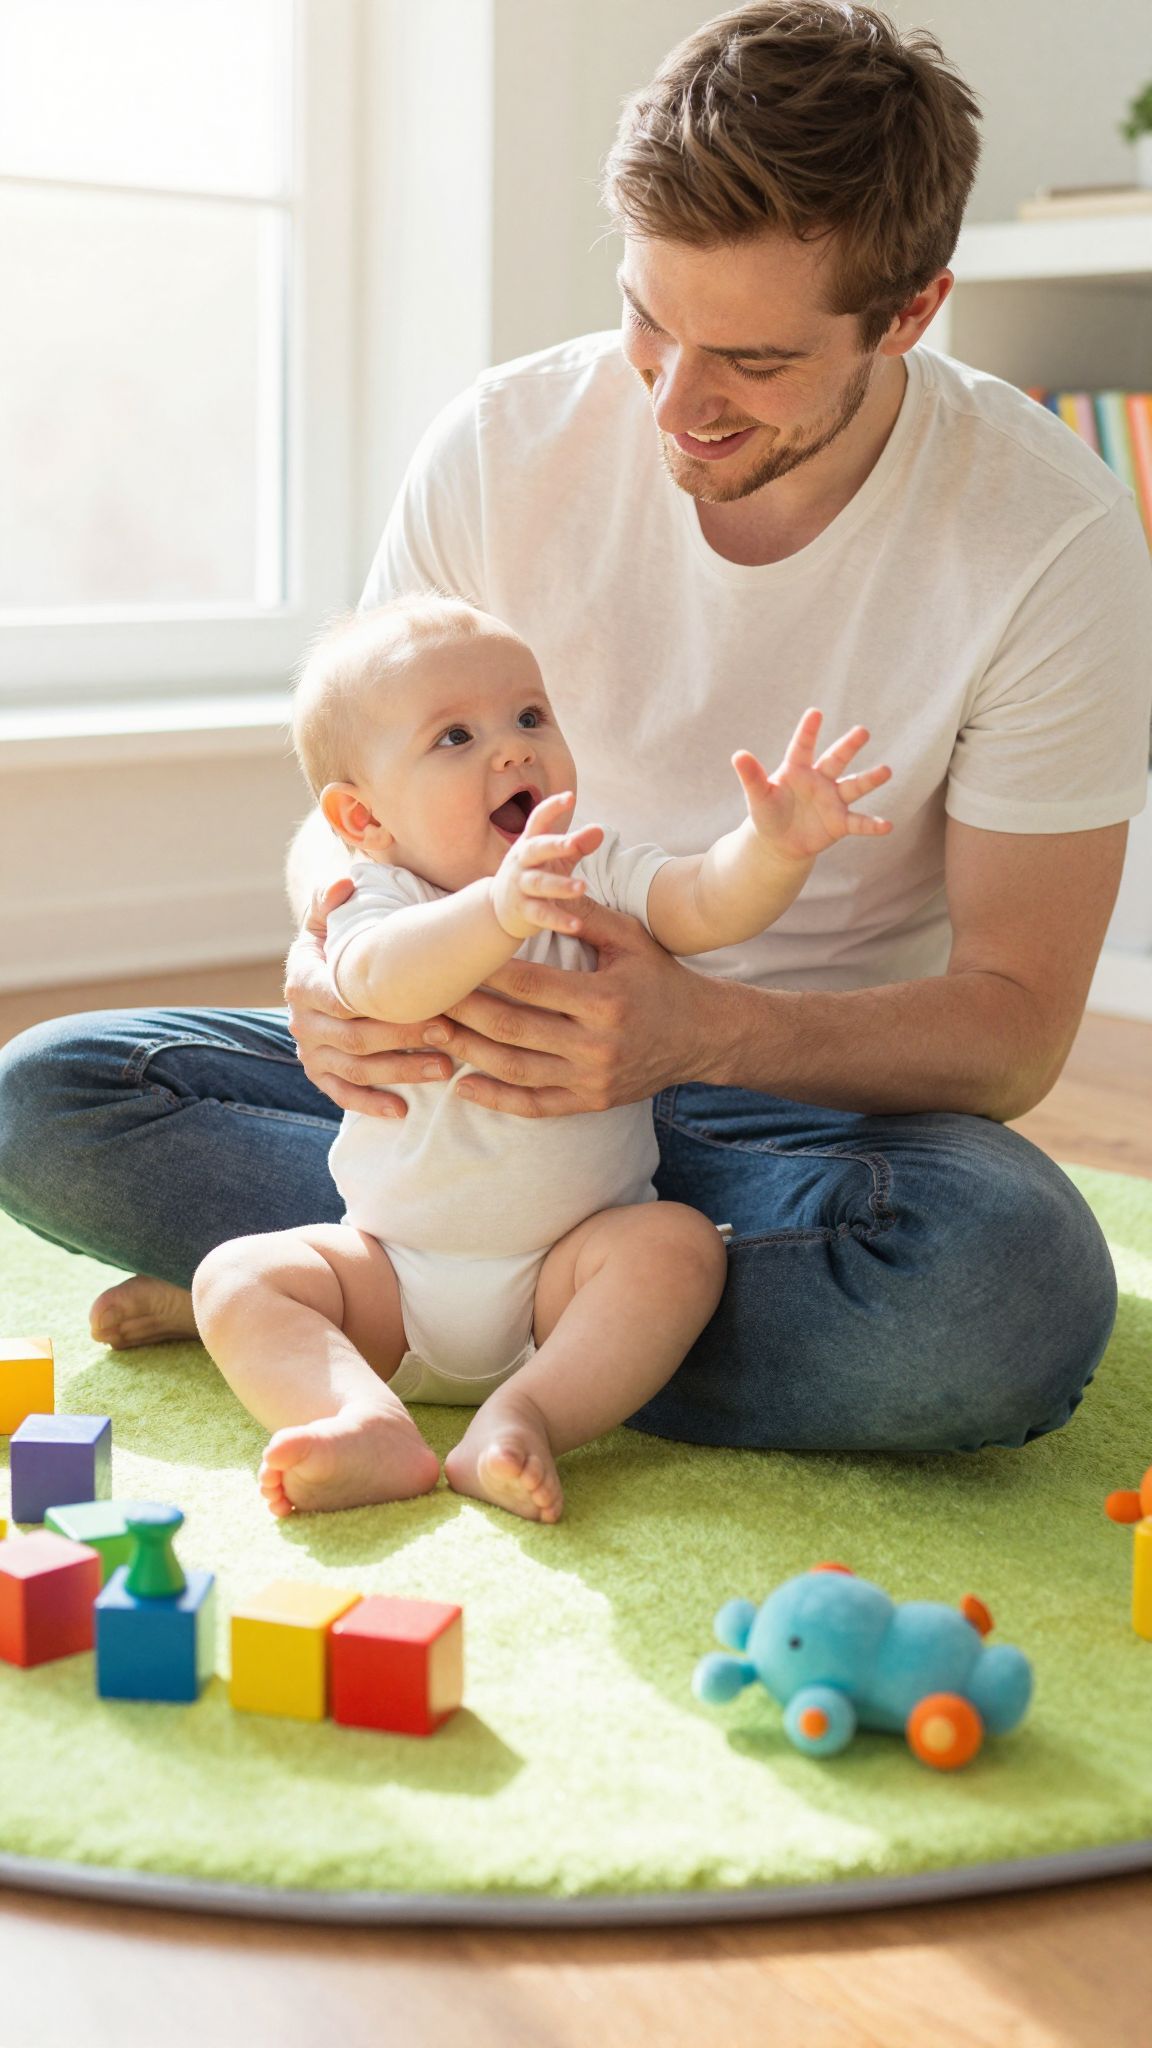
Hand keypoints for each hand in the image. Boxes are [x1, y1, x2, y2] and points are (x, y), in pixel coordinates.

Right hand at [283, 878, 454, 1118]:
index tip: (423, 1001)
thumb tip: (343, 884)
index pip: (336, 998)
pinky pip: (342, 1095)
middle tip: (449, 1032)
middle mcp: (302, 1021)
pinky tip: (403, 1110)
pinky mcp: (320, 1075)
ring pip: (355, 1069)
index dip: (377, 1006)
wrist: (320, 972)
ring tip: (445, 1067)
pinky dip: (370, 1105)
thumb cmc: (336, 941)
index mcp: (303, 981)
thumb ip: (331, 898)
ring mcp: (311, 1052)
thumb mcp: (329, 917)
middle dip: (403, 1037)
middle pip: (354, 1038)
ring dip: (401, 1072)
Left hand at [411, 892, 718, 1117]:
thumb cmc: (659, 977)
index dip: (485, 974)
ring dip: (468, 1052)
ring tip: (433, 1033)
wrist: (701, 1035)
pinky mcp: (590, 1102)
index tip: (452, 961)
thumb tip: (540, 884)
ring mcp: (592, 1079)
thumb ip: (583, 914)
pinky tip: (461, 1085)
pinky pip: (534, 1105)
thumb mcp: (630, 938)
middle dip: (464, 1012)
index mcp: (605, 999)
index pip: (529, 984)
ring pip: (515, 1069)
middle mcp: (597, 1044)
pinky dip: (495, 1099)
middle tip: (425, 998)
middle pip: (513, 1028)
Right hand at [490, 790, 604, 938]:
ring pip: (539, 883)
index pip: (538, 820)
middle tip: (574, 844)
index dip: (552, 808)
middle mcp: (521, 862)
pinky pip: (541, 915)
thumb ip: (577, 845)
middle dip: (554, 846)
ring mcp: (519, 886)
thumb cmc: (532, 875)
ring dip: (560, 885)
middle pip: (536, 850)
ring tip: (582, 887)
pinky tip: (576, 925)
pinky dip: (558, 920)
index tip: (570, 797)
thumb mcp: (554, 859)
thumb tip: (600, 830)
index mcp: (529, 843)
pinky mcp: (523, 911)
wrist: (498, 909)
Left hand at [733, 708, 892, 863]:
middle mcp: (820, 780)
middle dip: (849, 746)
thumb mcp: (758, 796)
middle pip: (836, 760)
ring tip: (886, 771)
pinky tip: (887, 825)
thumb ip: (751, 776)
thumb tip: (738, 755)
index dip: (808, 731)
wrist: (780, 842)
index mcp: (797, 769)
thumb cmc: (768, 813)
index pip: (802, 747)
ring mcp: (833, 800)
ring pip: (854, 786)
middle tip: (862, 731)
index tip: (815, 713)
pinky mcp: (840, 823)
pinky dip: (873, 825)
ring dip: (870, 780)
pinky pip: (859, 822)